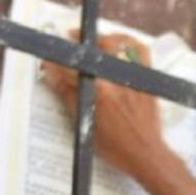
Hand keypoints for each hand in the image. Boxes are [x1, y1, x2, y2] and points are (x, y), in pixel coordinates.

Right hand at [41, 31, 169, 179]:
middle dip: (74, 45)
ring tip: (90, 45)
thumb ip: (67, 95)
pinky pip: (139, 48)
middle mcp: (115, 78)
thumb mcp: (85, 124)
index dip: (54, 61)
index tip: (48, 61)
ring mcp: (133, 75)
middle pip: (90, 49)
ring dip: (99, 41)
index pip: (69, 67)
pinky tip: (117, 45)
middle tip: (67, 47)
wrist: (145, 153)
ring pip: (114, 42)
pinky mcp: (147, 76)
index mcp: (98, 91)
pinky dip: (128, 42)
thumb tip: (51, 74)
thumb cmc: (116, 146)